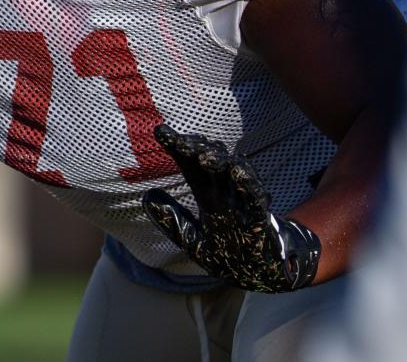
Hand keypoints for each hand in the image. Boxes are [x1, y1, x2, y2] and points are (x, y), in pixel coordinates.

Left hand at [141, 123, 320, 291]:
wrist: (260, 276)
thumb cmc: (227, 254)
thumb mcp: (193, 240)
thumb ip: (172, 220)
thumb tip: (146, 196)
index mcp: (208, 195)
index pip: (191, 164)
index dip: (178, 147)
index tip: (159, 132)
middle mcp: (225, 193)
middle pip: (211, 161)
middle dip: (197, 149)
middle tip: (180, 143)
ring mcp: (243, 202)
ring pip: (234, 172)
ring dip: (220, 162)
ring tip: (204, 156)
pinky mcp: (260, 217)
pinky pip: (255, 197)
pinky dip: (247, 184)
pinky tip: (237, 173)